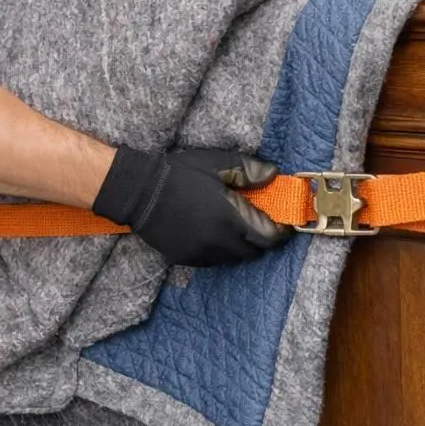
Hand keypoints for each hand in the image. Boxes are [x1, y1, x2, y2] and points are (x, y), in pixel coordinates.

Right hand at [91, 147, 292, 267]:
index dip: (281, 231)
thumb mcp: (218, 164)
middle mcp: (219, 241)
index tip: (285, 223)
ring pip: (234, 259)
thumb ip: (249, 171)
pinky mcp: (187, 258)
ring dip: (242, 246)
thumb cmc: (180, 174)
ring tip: (238, 228)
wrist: (140, 191)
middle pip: (254, 252)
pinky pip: (214, 261)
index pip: (269, 237)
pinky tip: (215, 234)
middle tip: (262, 223)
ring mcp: (202, 253)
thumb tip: (274, 176)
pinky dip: (221, 251)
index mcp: (231, 218)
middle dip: (263, 239)